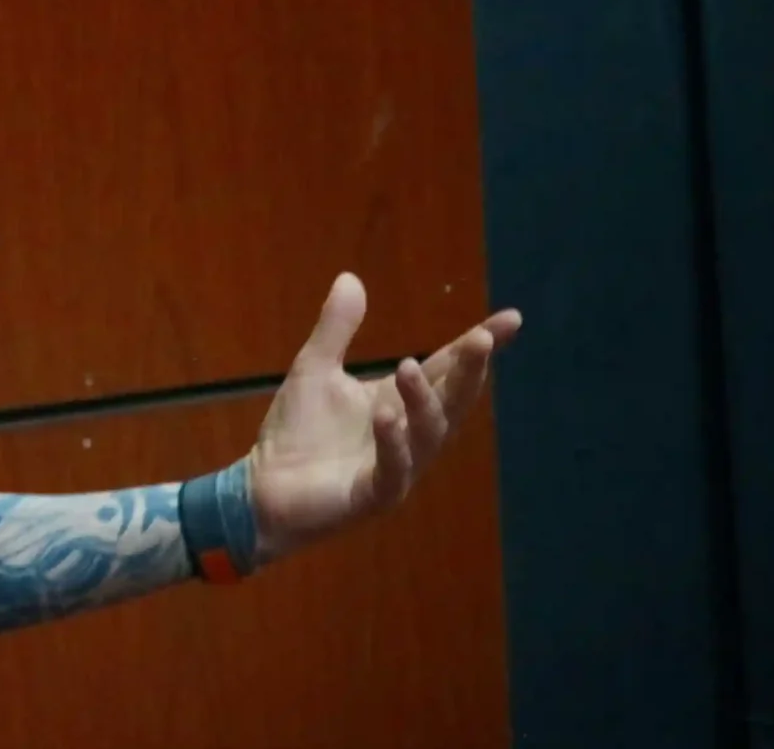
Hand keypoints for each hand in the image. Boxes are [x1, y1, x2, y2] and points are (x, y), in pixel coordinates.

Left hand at [244, 273, 522, 564]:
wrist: (262, 488)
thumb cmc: (297, 433)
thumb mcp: (315, 369)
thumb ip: (337, 328)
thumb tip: (350, 277)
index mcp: (400, 402)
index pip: (446, 369)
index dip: (477, 346)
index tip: (512, 319)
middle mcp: (410, 435)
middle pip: (451, 401)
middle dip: (470, 371)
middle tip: (483, 340)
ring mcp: (397, 468)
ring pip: (427, 435)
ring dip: (422, 401)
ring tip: (406, 366)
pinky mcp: (373, 496)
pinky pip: (393, 470)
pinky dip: (393, 443)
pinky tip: (386, 415)